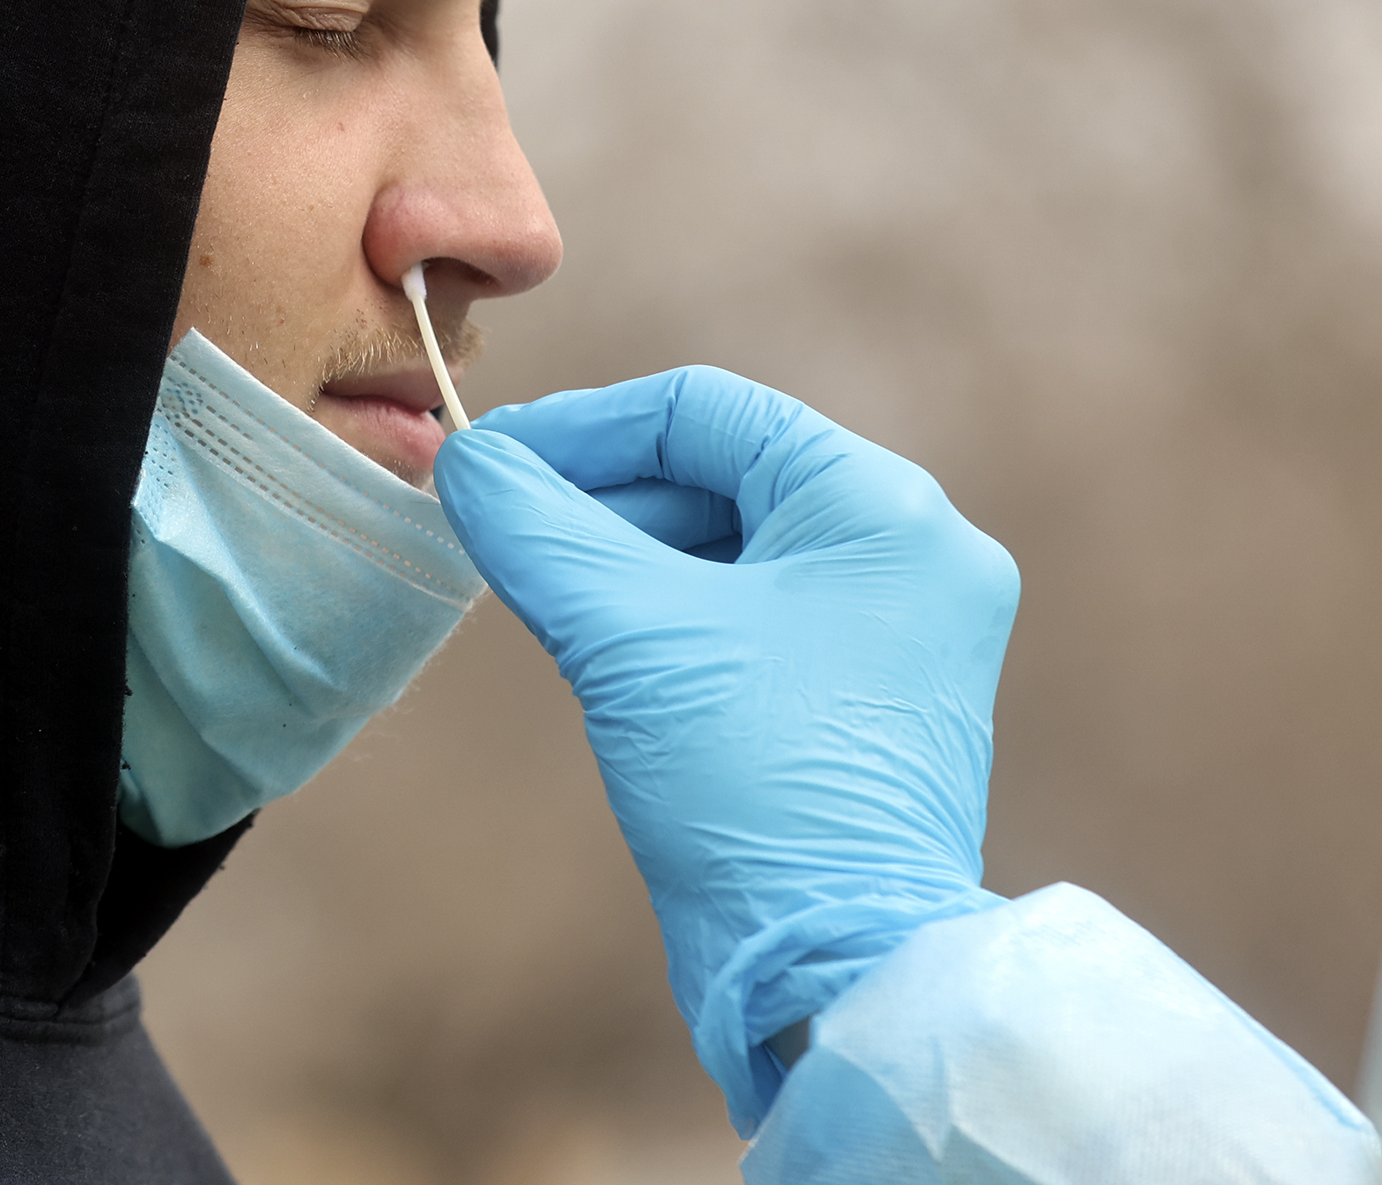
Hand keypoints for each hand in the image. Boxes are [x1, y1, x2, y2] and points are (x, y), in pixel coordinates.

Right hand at [432, 368, 1018, 1128]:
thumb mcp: (626, 636)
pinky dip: (668, 613)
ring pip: (730, 546)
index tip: (485, 462)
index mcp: (884, 511)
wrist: (833, 971)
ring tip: (538, 588)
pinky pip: (752, 613)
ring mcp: (900, 632)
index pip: (704, 411)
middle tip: (500, 528)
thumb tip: (466, 458)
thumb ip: (538, 527)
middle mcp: (914, 555)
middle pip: (720, 473)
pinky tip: (597, 644)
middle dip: (599, 496)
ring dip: (625, 556)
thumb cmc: (750, 788)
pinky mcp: (868, 698)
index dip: (580, 427)